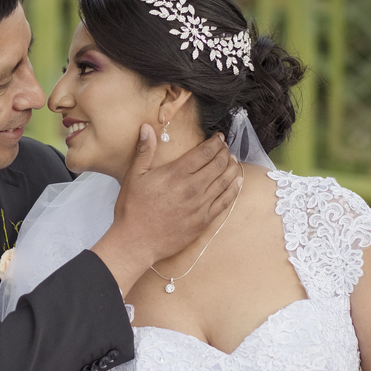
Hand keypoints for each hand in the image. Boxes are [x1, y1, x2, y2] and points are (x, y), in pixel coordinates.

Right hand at [93, 127, 238, 292]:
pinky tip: (238, 181)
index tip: (219, 137)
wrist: (136, 242)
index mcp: (176, 174)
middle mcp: (192, 188)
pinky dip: (234, 189)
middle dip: (225, 153)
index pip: (204, 152)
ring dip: (232, 168)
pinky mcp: (204, 220)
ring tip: (233, 160)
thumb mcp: (134, 176)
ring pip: (225, 181)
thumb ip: (144, 151)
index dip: (215, 142)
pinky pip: (225, 202)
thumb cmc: (133, 209)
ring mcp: (200, 205)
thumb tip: (146, 128)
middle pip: (218, 165)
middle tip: (226, 148)